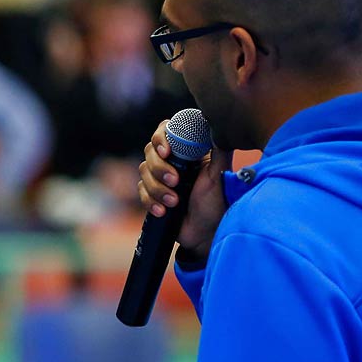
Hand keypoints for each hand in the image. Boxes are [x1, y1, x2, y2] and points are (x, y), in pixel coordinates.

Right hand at [137, 120, 227, 259]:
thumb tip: (220, 128)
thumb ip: (219, 151)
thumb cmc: (216, 203)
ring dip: (157, 188)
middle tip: (175, 181)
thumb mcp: (219, 175)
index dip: (160, 138)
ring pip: (144, 173)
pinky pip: (141, 193)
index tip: (166, 152)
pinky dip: (151, 202)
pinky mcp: (152, 195)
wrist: (206, 233)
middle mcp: (171, 162)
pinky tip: (163, 211)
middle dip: (160, 168)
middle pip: (150, 152)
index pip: (165, 133)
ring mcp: (160, 179)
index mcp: (187, 152)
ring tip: (174, 202)